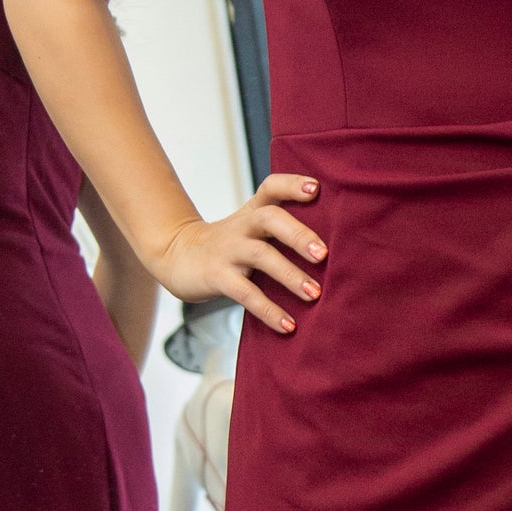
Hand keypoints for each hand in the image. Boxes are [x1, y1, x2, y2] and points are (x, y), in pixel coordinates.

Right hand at [151, 173, 326, 335]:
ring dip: (290, 275)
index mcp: (253, 211)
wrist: (177, 257)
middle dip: (298, 234)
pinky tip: (288, 326)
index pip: (271, 187)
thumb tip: (334, 249)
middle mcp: (242, 226)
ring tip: (315, 294)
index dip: (292, 184)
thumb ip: (283, 229)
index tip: (316, 189)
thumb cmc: (229, 245)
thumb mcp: (251, 229)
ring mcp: (228, 250)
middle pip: (270, 218)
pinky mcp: (217, 277)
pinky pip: (245, 293)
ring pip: (261, 256)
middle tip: (323, 254)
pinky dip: (268, 310)